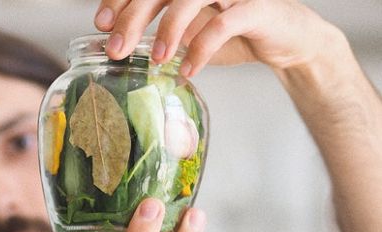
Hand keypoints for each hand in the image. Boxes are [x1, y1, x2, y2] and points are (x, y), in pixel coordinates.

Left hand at [94, 0, 341, 76]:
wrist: (286, 40)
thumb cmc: (233, 33)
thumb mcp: (190, 32)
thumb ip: (162, 31)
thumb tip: (120, 44)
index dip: (120, 0)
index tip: (100, 24)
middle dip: (134, 16)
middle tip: (116, 47)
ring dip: (168, 28)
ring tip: (156, 59)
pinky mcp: (258, 7)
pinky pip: (224, 23)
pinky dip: (201, 48)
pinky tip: (187, 70)